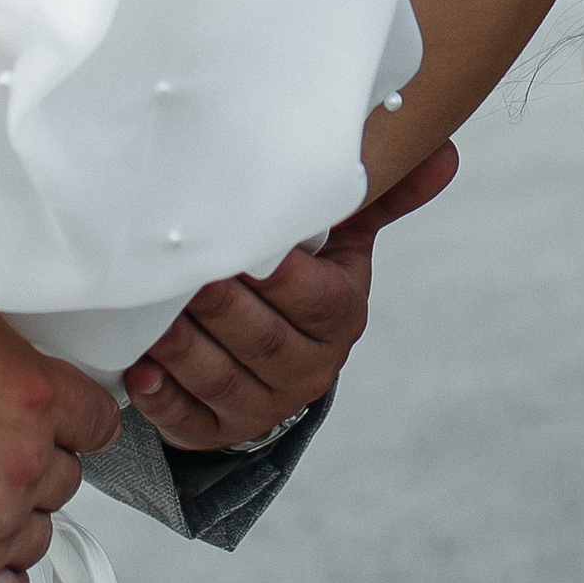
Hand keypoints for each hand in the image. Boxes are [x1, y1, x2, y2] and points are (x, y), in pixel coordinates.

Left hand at [121, 142, 456, 452]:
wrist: (273, 366)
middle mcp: (306, 368)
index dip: (283, 278)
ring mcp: (260, 405)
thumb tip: (444, 152)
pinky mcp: (214, 430)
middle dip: (223, 308)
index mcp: (339, 318)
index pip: (318, 301)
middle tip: (183, 272)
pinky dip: (163, 397)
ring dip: (184, 348)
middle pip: (265, 342)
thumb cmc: (303, 285)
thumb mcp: (342, 244)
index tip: (248, 248)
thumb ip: (376, 199)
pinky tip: (139, 371)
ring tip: (151, 314)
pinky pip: (188, 421)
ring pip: (221, 379)